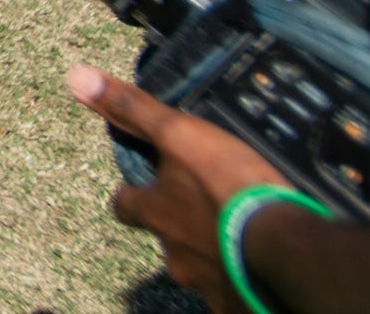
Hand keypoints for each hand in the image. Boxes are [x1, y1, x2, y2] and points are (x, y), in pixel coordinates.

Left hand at [70, 66, 285, 311]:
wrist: (291, 252)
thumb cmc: (230, 190)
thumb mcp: (180, 135)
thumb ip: (133, 110)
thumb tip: (78, 78)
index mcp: (156, 215)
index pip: (124, 205)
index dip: (133, 192)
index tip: (145, 182)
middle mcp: (175, 256)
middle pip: (166, 237)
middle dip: (180, 222)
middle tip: (207, 205)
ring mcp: (209, 284)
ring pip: (203, 265)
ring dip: (214, 248)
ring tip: (240, 229)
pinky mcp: (242, 305)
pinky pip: (237, 290)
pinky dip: (244, 275)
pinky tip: (262, 260)